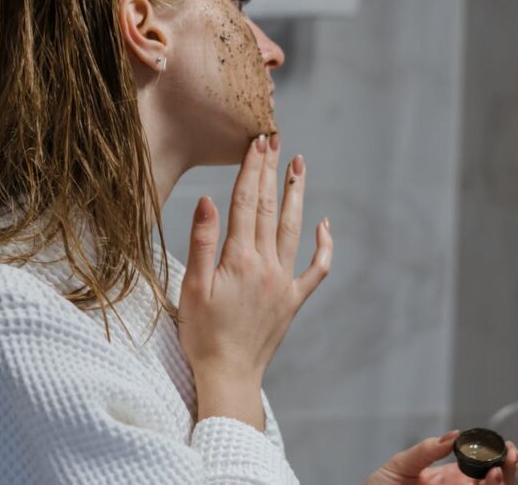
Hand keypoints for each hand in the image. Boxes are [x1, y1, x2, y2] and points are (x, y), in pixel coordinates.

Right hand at [178, 133, 332, 429]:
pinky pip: (316, 269)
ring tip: (299, 167)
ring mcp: (284, 281)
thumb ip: (202, 242)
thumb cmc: (203, 335)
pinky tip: (324, 225)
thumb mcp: (192, 288)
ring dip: (297, 195)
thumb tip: (208, 200)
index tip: (257, 143)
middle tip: (277, 141)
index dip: (252, 170)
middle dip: (272, 172)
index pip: (247, 202)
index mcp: (239, 259)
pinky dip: (323, 246)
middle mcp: (266, 265)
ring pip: (294, 229)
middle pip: (271, 208)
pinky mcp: (293, 300)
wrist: (230, 376)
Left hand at [366, 431, 517, 484]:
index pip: (482, 466)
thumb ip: (427, 450)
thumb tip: (454, 434)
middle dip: (509, 467)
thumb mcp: (401, 464)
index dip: (497, 455)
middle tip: (511, 453)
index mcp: (451, 476)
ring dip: (501, 481)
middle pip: (494, 481)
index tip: (504, 444)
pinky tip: (488, 479)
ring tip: (500, 466)